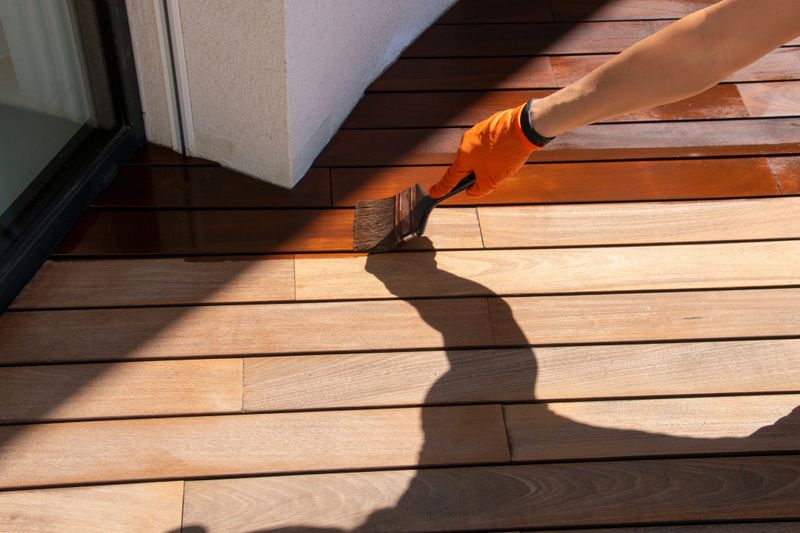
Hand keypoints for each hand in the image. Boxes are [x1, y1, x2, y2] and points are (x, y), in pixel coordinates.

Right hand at [429, 102, 543, 197]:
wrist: (524, 127)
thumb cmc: (506, 154)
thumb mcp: (491, 180)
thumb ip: (478, 190)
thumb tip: (471, 191)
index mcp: (463, 157)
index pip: (450, 178)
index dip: (442, 188)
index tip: (433, 193)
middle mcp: (466, 142)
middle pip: (467, 165)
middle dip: (477, 174)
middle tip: (492, 177)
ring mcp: (477, 132)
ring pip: (479, 154)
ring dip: (489, 162)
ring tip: (505, 161)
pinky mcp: (489, 125)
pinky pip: (488, 143)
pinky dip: (496, 151)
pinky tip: (508, 152)